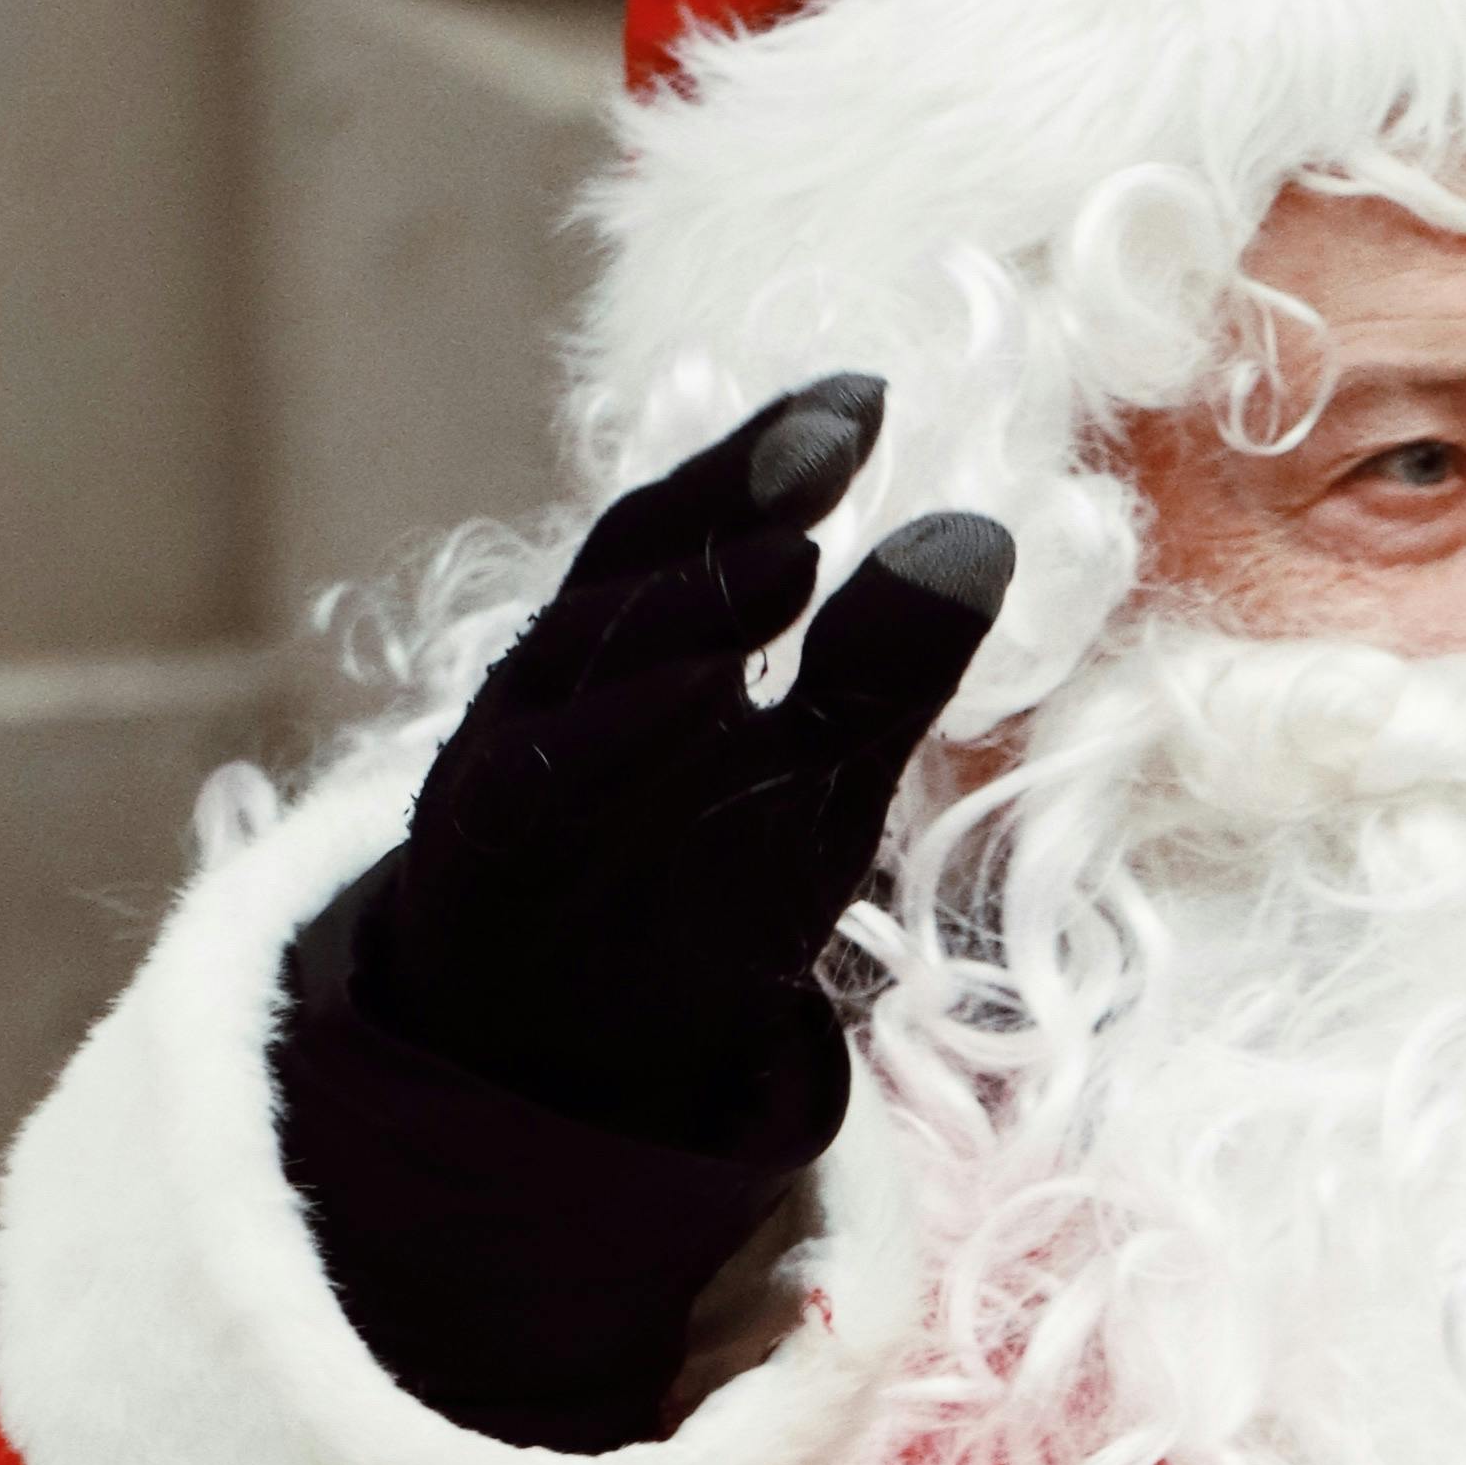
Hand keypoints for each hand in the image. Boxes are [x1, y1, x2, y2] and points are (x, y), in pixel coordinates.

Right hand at [356, 381, 1011, 1154]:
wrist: (555, 1070)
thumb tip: (984, 534)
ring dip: (691, 601)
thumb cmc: (684, 900)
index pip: (692, 529)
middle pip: (635, 561)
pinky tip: (708, 692)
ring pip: (585, 656)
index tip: (866, 393)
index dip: (768, 457)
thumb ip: (880, 671)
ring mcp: (507, 762)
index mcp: (633, 646)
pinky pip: (543, 783)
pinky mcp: (480, 862)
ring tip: (796, 554)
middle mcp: (559, 681)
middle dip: (735, 493)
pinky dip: (621, 732)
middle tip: (841, 432)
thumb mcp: (817, 785)